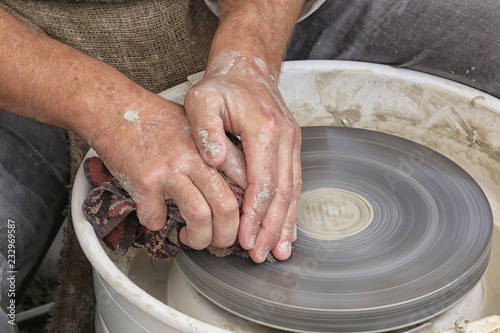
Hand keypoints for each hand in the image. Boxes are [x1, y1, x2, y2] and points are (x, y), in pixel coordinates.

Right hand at [91, 98, 247, 249]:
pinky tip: (157, 217)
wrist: (115, 108)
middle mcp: (195, 159)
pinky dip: (157, 224)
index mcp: (213, 146)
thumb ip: (218, 149)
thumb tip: (238, 180)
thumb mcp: (198, 124)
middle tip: (221, 241)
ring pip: (199, 217)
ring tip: (194, 238)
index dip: (250, 209)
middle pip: (227, 207)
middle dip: (228, 235)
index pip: (245, 182)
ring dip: (199, 239)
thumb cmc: (157, 118)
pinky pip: (156, 218)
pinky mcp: (144, 182)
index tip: (244, 221)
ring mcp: (170, 171)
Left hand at [184, 51, 301, 262]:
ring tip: (278, 252)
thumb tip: (215, 161)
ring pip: (293, 191)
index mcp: (263, 128)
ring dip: (285, 223)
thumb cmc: (222, 86)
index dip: (254, 214)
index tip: (244, 238)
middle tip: (259, 254)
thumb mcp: (201, 98)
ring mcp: (291, 142)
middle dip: (271, 227)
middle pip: (282, 192)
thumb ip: (205, 128)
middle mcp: (284, 137)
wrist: (247, 68)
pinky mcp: (291, 147)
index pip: (262, 181)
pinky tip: (288, 229)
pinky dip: (291, 209)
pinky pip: (295, 182)